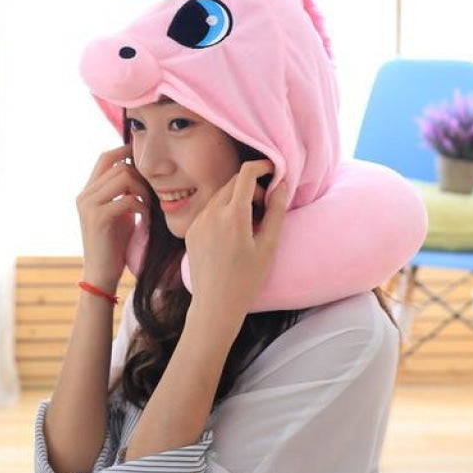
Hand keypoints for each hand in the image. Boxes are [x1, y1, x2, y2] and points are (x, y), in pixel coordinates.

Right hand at [77, 144, 151, 290]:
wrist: (101, 274)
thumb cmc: (114, 244)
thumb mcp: (118, 212)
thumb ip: (122, 192)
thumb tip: (140, 172)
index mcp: (88, 192)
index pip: (105, 158)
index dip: (125, 151)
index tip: (145, 159)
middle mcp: (84, 195)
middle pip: (118, 166)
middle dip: (141, 177)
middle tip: (151, 195)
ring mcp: (88, 206)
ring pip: (122, 177)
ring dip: (142, 190)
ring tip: (148, 207)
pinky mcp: (97, 218)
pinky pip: (127, 199)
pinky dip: (142, 207)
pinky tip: (145, 219)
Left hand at [183, 160, 289, 332]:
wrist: (214, 306)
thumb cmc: (246, 280)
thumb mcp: (268, 246)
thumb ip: (276, 211)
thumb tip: (282, 184)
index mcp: (233, 216)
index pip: (246, 174)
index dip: (261, 166)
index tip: (273, 170)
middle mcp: (211, 214)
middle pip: (233, 183)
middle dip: (252, 186)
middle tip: (265, 206)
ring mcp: (198, 222)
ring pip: (220, 195)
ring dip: (237, 198)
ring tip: (250, 222)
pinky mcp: (190, 231)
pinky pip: (208, 210)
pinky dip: (223, 211)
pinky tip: (232, 233)